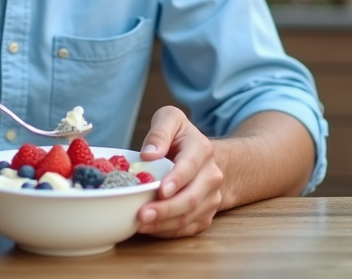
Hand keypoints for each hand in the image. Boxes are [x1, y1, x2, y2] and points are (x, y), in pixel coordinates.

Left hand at [135, 106, 223, 237]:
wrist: (203, 158)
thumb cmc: (181, 138)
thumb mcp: (170, 120)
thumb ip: (160, 131)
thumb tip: (149, 154)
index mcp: (202, 149)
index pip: (189, 167)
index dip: (176, 180)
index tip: (160, 190)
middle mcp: (211, 176)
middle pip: (191, 198)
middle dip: (166, 209)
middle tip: (142, 215)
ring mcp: (211, 198)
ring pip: (188, 217)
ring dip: (164, 224)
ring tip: (139, 225)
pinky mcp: (205, 215)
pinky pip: (187, 229)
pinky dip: (168, 231)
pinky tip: (149, 229)